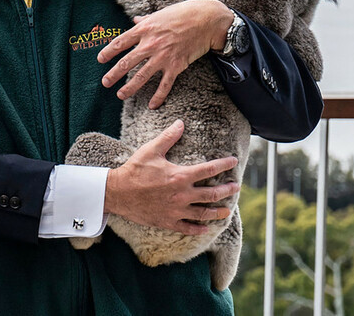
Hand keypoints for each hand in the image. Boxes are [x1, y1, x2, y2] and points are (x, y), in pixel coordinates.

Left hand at [98, 0, 231, 107]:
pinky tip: (152, 105)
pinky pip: (164, 85)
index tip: (100, 60)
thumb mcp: (160, 14)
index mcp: (144, 29)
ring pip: (141, 76)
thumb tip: (135, 20)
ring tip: (120, 95)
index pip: (120, 42)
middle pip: (126, 62)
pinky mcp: (176, 66)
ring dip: (129, 88)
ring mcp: (163, 56)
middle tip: (105, 82)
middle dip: (113, 74)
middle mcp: (150, 44)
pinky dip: (158, 97)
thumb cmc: (183, 13)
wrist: (207, 20)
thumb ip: (146, 20)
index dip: (108, 52)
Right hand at [103, 120, 239, 233]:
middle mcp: (182, 195)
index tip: (234, 162)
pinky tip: (206, 228)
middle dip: (227, 190)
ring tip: (227, 211)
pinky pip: (188, 228)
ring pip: (204, 214)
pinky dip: (199, 229)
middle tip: (236, 187)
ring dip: (219, 213)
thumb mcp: (151, 150)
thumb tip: (180, 123)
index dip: (224, 165)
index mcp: (180, 176)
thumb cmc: (134, 170)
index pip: (209, 170)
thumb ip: (168, 137)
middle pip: (212, 194)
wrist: (117, 193)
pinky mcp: (168, 221)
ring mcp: (176, 210)